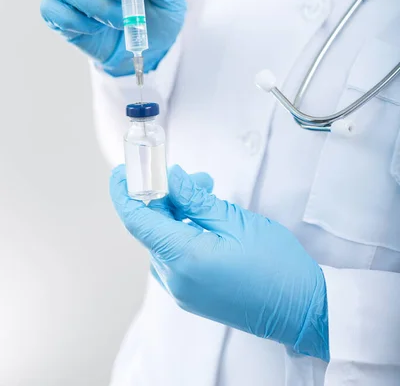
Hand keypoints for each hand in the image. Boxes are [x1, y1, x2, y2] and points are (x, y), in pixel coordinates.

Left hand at [110, 165, 328, 360]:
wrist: (302, 311)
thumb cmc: (276, 267)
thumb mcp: (237, 222)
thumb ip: (197, 200)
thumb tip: (172, 180)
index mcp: (184, 259)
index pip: (137, 220)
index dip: (124, 192)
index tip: (121, 171)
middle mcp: (175, 279)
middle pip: (153, 228)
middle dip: (164, 196)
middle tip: (190, 176)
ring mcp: (183, 291)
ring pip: (165, 241)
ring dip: (177, 213)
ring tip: (206, 193)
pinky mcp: (193, 295)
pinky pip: (175, 257)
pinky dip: (183, 232)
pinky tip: (204, 219)